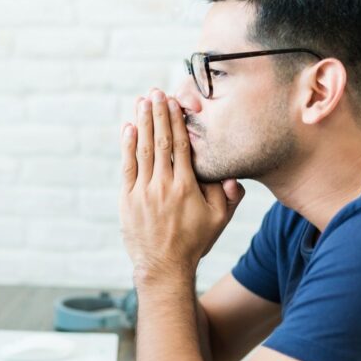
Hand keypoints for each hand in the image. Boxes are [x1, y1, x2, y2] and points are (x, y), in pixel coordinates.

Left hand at [118, 88, 243, 286]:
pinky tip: (128, 128)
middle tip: (156, 92)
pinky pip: (127, 167)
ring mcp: (142, 192)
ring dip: (142, 124)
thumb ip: (228, 196)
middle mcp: (163, 186)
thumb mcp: (219, 221)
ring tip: (142, 102)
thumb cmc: (194, 243)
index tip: (175, 102)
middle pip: (160, 142)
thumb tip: (234, 175)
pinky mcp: (128, 200)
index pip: (181, 146)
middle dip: (157, 114)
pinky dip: (127, 146)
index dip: (176, 121)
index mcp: (186, 187)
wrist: (163, 268)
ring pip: (142, 150)